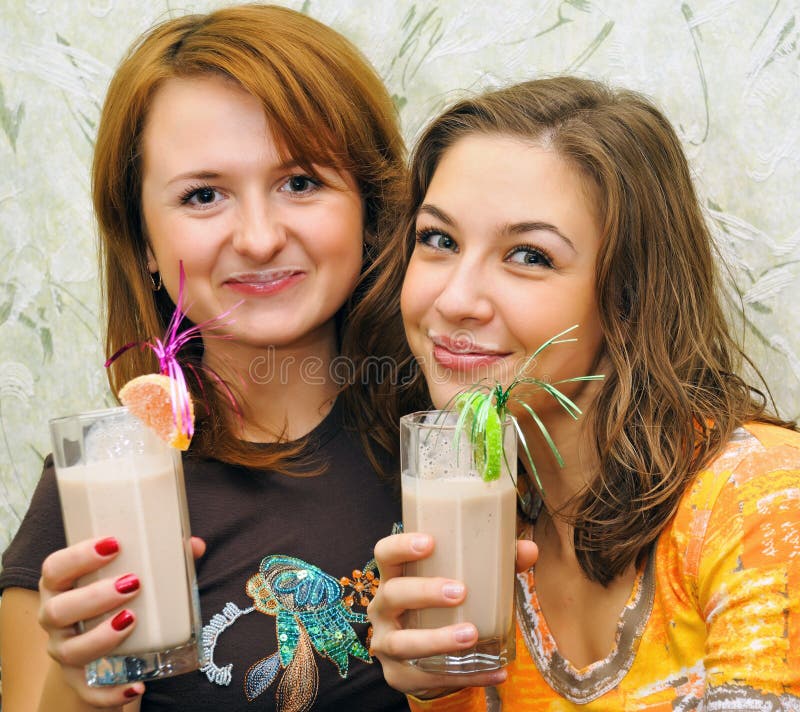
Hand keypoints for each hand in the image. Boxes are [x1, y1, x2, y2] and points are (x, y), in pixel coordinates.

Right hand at [37, 536, 205, 706]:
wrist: (104, 653)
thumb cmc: (115, 600)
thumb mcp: (131, 576)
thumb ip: (163, 559)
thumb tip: (196, 545)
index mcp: (63, 586)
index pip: (55, 568)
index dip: (78, 556)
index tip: (113, 544)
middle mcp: (56, 620)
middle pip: (57, 610)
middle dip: (93, 596)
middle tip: (132, 584)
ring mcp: (65, 652)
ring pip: (70, 650)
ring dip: (100, 637)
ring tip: (132, 620)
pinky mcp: (81, 683)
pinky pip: (90, 693)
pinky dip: (111, 693)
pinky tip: (135, 685)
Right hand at [367, 533, 536, 698]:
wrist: (424, 655)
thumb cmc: (442, 605)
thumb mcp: (459, 580)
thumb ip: (494, 564)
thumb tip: (529, 549)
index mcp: (395, 576)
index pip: (385, 554)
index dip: (401, 546)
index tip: (430, 542)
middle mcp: (382, 608)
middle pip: (393, 594)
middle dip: (424, 591)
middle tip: (459, 591)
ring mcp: (386, 643)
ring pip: (403, 642)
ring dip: (438, 639)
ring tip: (472, 634)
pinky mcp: (399, 675)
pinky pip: (429, 677)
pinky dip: (466, 675)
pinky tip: (495, 671)